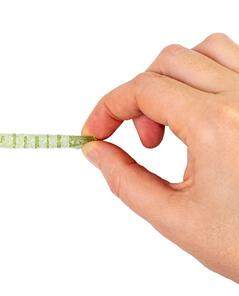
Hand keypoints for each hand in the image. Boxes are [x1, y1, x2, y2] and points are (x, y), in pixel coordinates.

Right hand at [82, 33, 238, 281]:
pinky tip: (200, 112)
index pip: (143, 90)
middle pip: (168, 62)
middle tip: (142, 139)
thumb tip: (96, 151)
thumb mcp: (173, 218)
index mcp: (217, 127)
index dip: (107, 107)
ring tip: (173, 122)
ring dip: (172, 79)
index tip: (96, 131)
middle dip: (137, 97)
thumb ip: (123, 179)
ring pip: (205, 51)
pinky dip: (204, 76)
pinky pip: (234, 62)